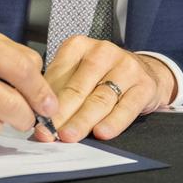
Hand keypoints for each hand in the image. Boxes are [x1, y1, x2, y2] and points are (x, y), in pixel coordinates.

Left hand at [37, 36, 175, 142]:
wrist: (143, 72)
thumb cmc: (102, 75)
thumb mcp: (77, 72)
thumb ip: (59, 89)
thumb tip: (37, 115)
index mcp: (79, 46)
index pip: (59, 75)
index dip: (46, 100)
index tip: (37, 120)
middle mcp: (103, 52)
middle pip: (78, 87)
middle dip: (62, 113)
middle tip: (49, 132)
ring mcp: (126, 67)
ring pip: (100, 98)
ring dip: (82, 120)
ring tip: (69, 135)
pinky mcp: (144, 85)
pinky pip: (127, 107)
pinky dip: (113, 122)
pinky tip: (101, 132)